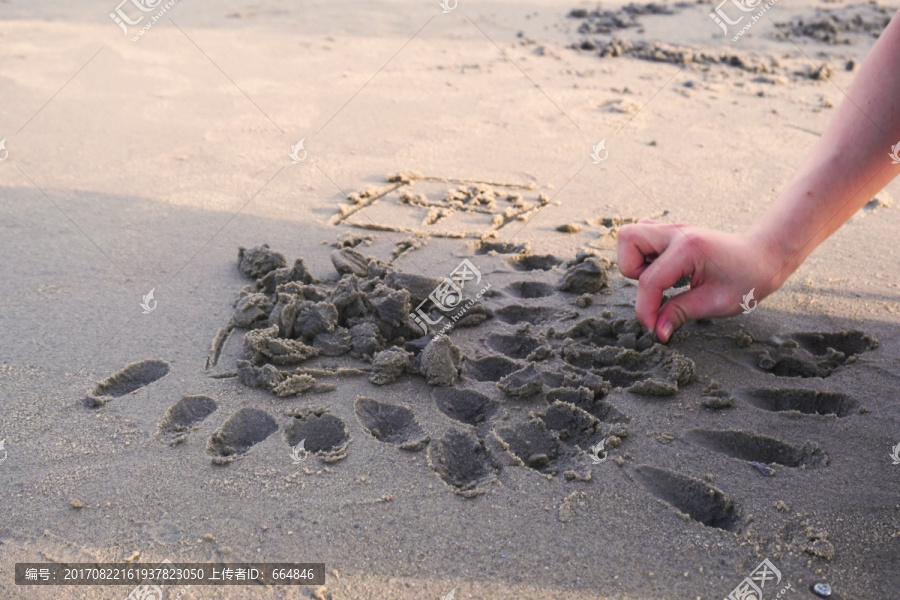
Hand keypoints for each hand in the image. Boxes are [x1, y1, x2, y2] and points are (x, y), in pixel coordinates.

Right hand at [616, 219, 784, 341]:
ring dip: (635, 261)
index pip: (649, 280)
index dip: (645, 310)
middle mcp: (676, 232)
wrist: (764, 256)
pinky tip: (663, 271)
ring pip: (631, 236)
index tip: (654, 329)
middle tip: (654, 289)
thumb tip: (656, 331)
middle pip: (628, 239)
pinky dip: (643, 255)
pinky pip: (642, 236)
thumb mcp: (717, 303)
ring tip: (659, 280)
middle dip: (631, 270)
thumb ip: (680, 313)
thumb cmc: (747, 279)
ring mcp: (673, 230)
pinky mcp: (672, 234)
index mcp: (688, 248)